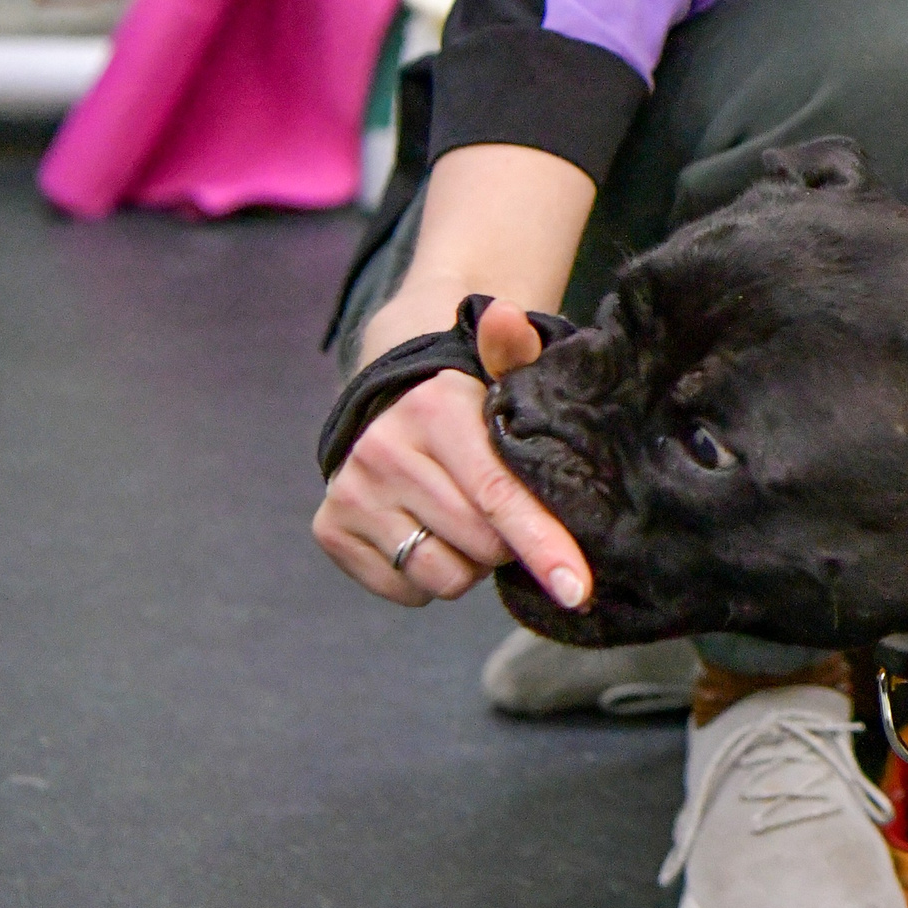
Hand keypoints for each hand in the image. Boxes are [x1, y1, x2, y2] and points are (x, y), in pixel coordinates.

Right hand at [310, 299, 590, 614]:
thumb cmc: (470, 401)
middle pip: (479, 544)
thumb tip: (505, 317)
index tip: (576, 588)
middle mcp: (385, 451)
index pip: (500, 497)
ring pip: (442, 577)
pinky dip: (427, 577)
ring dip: (468, 564)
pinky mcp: (331, 529)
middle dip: (508, 544)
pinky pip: (405, 590)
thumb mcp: (499, 372)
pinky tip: (428, 533)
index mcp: (436, 411)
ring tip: (464, 522)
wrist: (391, 400)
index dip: (544, 544)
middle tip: (505, 514)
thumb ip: (515, 351)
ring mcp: (352, 492)